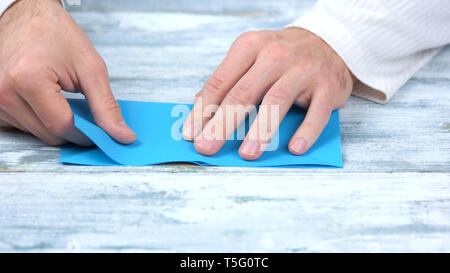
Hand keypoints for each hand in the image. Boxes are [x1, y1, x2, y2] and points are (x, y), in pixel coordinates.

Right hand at [0, 0, 135, 145]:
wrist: (30, 16)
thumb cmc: (58, 35)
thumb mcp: (91, 68)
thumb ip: (106, 106)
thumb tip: (122, 135)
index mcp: (28, 79)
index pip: (63, 126)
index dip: (88, 134)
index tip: (104, 133)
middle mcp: (4, 92)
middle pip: (49, 135)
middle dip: (74, 130)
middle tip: (87, 112)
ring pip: (37, 134)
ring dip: (56, 125)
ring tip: (63, 98)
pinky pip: (24, 127)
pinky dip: (42, 121)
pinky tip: (48, 102)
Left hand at [182, 27, 353, 159]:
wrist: (328, 43)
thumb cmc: (282, 57)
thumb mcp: (251, 56)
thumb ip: (227, 79)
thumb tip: (199, 106)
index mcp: (250, 47)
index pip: (220, 82)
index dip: (203, 111)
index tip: (190, 135)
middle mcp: (275, 55)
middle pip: (244, 93)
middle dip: (222, 124)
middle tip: (208, 147)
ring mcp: (303, 70)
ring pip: (277, 102)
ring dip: (260, 131)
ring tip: (247, 153)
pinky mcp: (327, 86)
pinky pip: (317, 113)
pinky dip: (306, 132)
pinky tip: (294, 148)